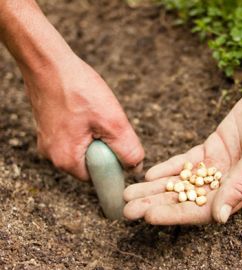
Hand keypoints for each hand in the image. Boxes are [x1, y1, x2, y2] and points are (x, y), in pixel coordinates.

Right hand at [24, 55, 143, 180]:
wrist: (49, 62)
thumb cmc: (78, 89)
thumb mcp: (113, 122)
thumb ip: (127, 150)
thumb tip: (136, 168)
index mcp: (67, 160)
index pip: (100, 178)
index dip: (115, 165)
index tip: (120, 145)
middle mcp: (53, 155)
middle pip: (92, 163)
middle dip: (106, 146)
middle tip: (109, 123)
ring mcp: (49, 141)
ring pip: (85, 147)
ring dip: (97, 135)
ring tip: (97, 112)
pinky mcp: (50, 128)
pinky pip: (75, 136)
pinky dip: (86, 126)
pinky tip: (87, 109)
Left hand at [123, 80, 241, 223]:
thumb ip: (240, 185)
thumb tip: (219, 217)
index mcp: (241, 190)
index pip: (202, 210)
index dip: (174, 214)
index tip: (148, 216)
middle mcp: (227, 182)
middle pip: (186, 199)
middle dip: (156, 204)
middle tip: (127, 209)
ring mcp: (218, 165)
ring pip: (182, 181)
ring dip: (156, 188)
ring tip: (130, 193)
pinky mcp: (212, 148)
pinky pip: (186, 161)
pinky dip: (168, 167)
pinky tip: (150, 172)